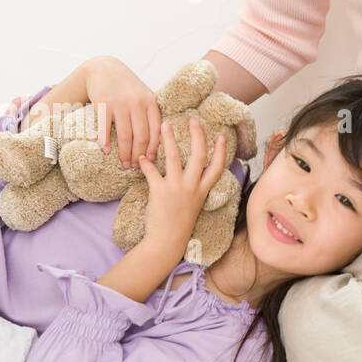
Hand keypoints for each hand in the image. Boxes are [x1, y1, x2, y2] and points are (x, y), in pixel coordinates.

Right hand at [83, 56, 162, 169]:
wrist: (103, 68)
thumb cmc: (126, 87)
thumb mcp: (143, 95)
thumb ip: (150, 114)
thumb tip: (158, 142)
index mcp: (150, 102)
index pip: (156, 130)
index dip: (153, 148)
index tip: (150, 161)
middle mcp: (137, 103)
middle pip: (141, 136)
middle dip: (139, 154)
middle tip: (135, 167)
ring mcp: (120, 103)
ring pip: (125, 135)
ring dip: (125, 153)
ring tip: (124, 163)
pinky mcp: (103, 103)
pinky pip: (105, 127)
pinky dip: (106, 141)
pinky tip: (106, 151)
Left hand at [137, 117, 227, 251]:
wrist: (167, 241)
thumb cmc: (178, 225)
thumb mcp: (192, 206)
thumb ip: (192, 190)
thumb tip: (188, 176)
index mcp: (201, 191)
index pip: (216, 168)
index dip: (220, 151)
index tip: (220, 136)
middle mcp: (191, 187)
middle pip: (198, 156)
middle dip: (197, 136)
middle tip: (193, 120)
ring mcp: (176, 188)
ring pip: (175, 157)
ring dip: (169, 139)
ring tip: (164, 124)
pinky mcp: (160, 191)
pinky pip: (151, 171)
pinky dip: (145, 163)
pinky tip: (141, 157)